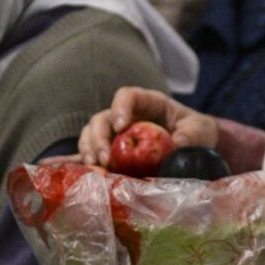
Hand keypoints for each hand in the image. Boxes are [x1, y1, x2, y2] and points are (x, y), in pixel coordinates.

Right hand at [76, 87, 218, 166]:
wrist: (195, 146)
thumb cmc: (197, 132)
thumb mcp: (198, 131)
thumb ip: (187, 138)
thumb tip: (172, 150)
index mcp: (148, 103)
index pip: (127, 96)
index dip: (120, 107)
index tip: (121, 126)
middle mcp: (127, 116)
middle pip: (102, 119)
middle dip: (99, 137)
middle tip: (104, 159)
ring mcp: (116, 135)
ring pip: (91, 135)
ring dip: (89, 150)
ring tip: (96, 167)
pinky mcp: (112, 153)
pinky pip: (89, 154)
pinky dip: (76, 161)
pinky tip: (66, 169)